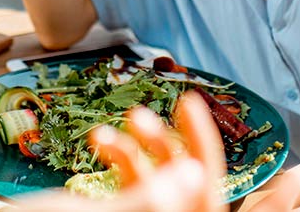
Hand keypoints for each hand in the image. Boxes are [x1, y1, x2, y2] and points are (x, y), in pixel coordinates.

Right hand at [14, 92, 225, 211]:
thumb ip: (149, 199)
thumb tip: (195, 174)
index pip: (203, 194)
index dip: (201, 146)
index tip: (186, 101)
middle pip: (180, 187)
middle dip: (161, 144)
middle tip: (139, 112)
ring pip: (153, 185)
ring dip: (132, 150)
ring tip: (104, 130)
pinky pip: (129, 187)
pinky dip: (116, 161)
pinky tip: (97, 139)